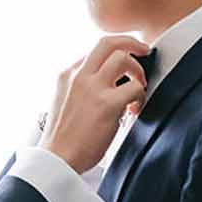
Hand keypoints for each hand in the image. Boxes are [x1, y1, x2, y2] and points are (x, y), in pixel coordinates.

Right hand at [40, 33, 147, 173]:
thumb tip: (107, 81)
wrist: (57, 159)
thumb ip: (80, 85)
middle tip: (144, 51)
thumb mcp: (63, 100)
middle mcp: (79, 75)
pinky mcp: (107, 104)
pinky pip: (135, 87)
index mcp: (67, 74)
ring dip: (138, 71)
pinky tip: (134, 110)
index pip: (95, 50)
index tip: (126, 61)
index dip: (115, 52)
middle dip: (132, 42)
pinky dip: (140, 96)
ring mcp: (93, 88)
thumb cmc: (63, 137)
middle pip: (109, 42)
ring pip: (123, 58)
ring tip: (138, 90)